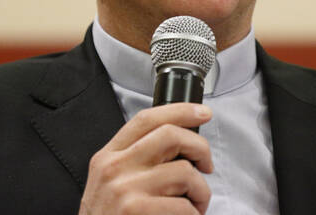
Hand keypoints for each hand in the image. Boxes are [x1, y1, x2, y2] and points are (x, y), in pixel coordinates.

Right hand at [79, 103, 213, 214]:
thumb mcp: (111, 183)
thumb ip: (136, 160)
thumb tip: (181, 146)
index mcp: (108, 157)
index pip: (146, 119)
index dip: (180, 111)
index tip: (202, 113)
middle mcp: (114, 168)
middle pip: (170, 135)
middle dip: (200, 148)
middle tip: (206, 165)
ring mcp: (125, 189)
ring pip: (185, 172)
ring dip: (201, 192)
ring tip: (195, 205)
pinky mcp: (136, 210)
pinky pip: (184, 206)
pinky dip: (193, 214)